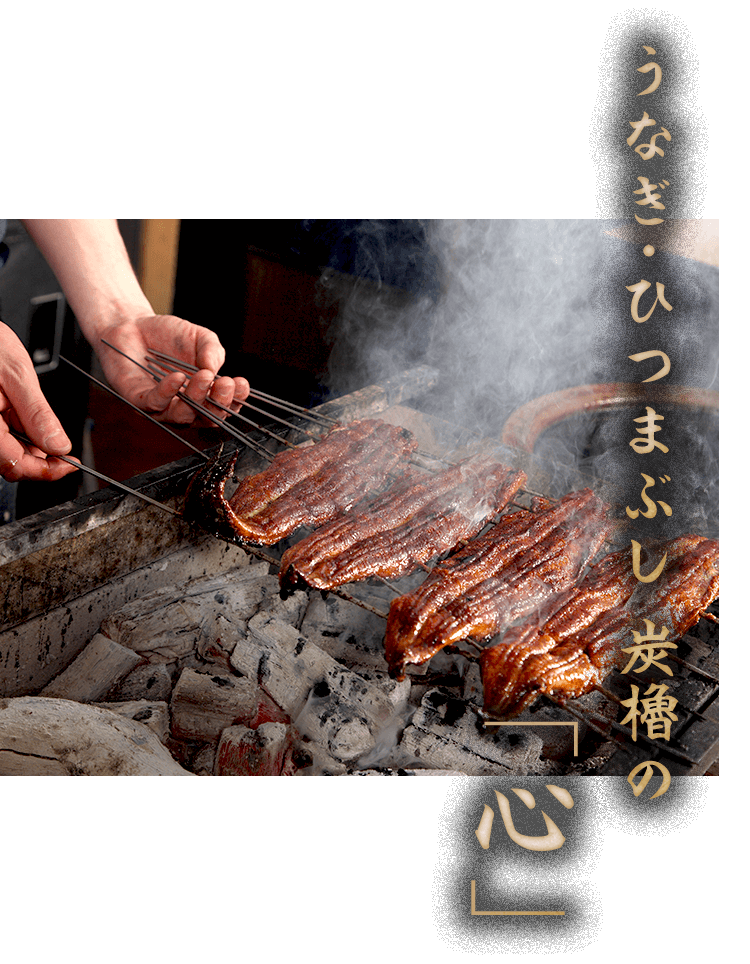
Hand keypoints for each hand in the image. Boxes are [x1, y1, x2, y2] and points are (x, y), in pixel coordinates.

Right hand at [0, 322, 79, 481]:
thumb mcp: (17, 374)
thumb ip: (37, 414)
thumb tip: (59, 445)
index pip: (16, 465)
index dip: (47, 471)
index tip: (70, 464)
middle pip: (10, 464)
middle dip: (40, 463)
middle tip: (65, 454)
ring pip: (5, 454)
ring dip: (30, 452)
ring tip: (49, 437)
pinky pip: (0, 439)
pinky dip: (18, 439)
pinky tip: (31, 427)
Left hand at [96, 315, 249, 424]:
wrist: (133, 324)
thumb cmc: (168, 335)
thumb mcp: (200, 337)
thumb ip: (212, 351)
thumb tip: (215, 369)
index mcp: (204, 395)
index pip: (224, 407)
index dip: (236, 400)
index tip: (241, 383)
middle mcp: (185, 407)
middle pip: (207, 418)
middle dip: (220, 402)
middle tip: (225, 383)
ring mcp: (162, 407)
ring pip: (183, 415)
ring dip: (197, 398)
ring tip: (203, 376)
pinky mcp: (138, 400)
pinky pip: (155, 403)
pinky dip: (168, 392)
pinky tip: (178, 377)